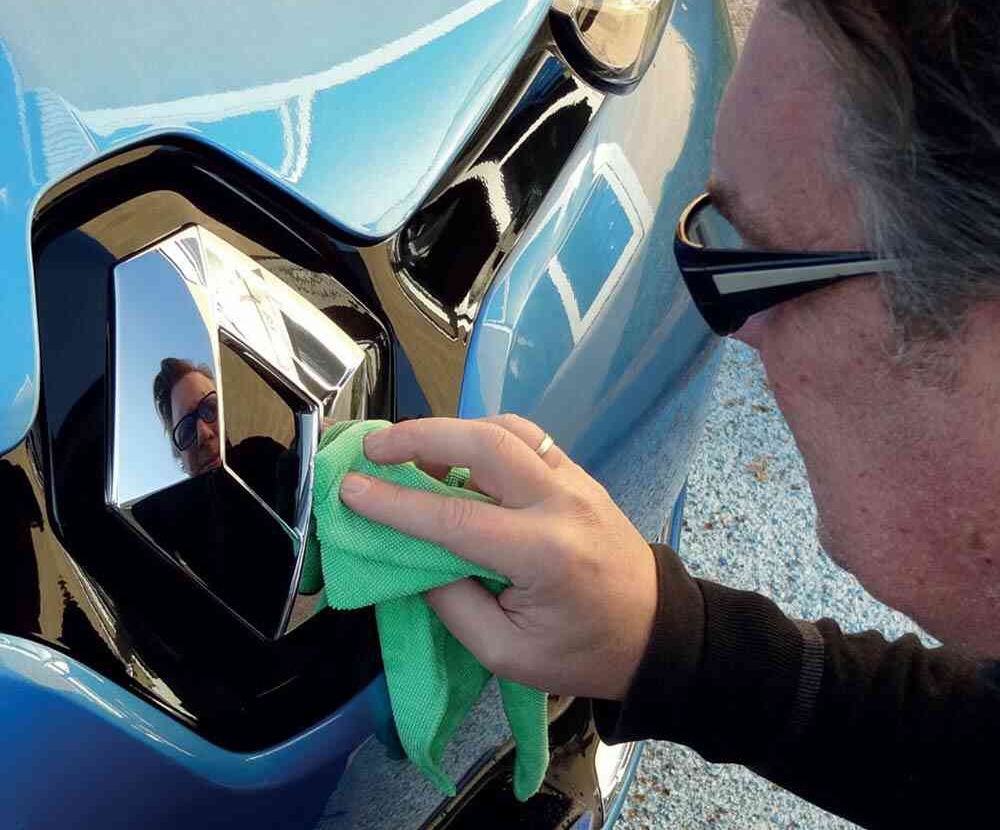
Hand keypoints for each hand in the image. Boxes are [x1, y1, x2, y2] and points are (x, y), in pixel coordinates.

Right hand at [339, 415, 657, 700]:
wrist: (656, 633)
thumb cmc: (581, 651)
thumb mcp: (506, 653)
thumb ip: (452, 602)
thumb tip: (412, 554)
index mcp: (542, 553)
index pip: (453, 518)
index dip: (395, 503)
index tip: (350, 488)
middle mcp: (560, 502)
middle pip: (484, 443)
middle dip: (420, 437)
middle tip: (374, 447)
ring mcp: (575, 479)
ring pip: (507, 428)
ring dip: (453, 430)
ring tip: (411, 451)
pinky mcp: (578, 473)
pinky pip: (526, 436)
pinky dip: (484, 435)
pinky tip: (459, 454)